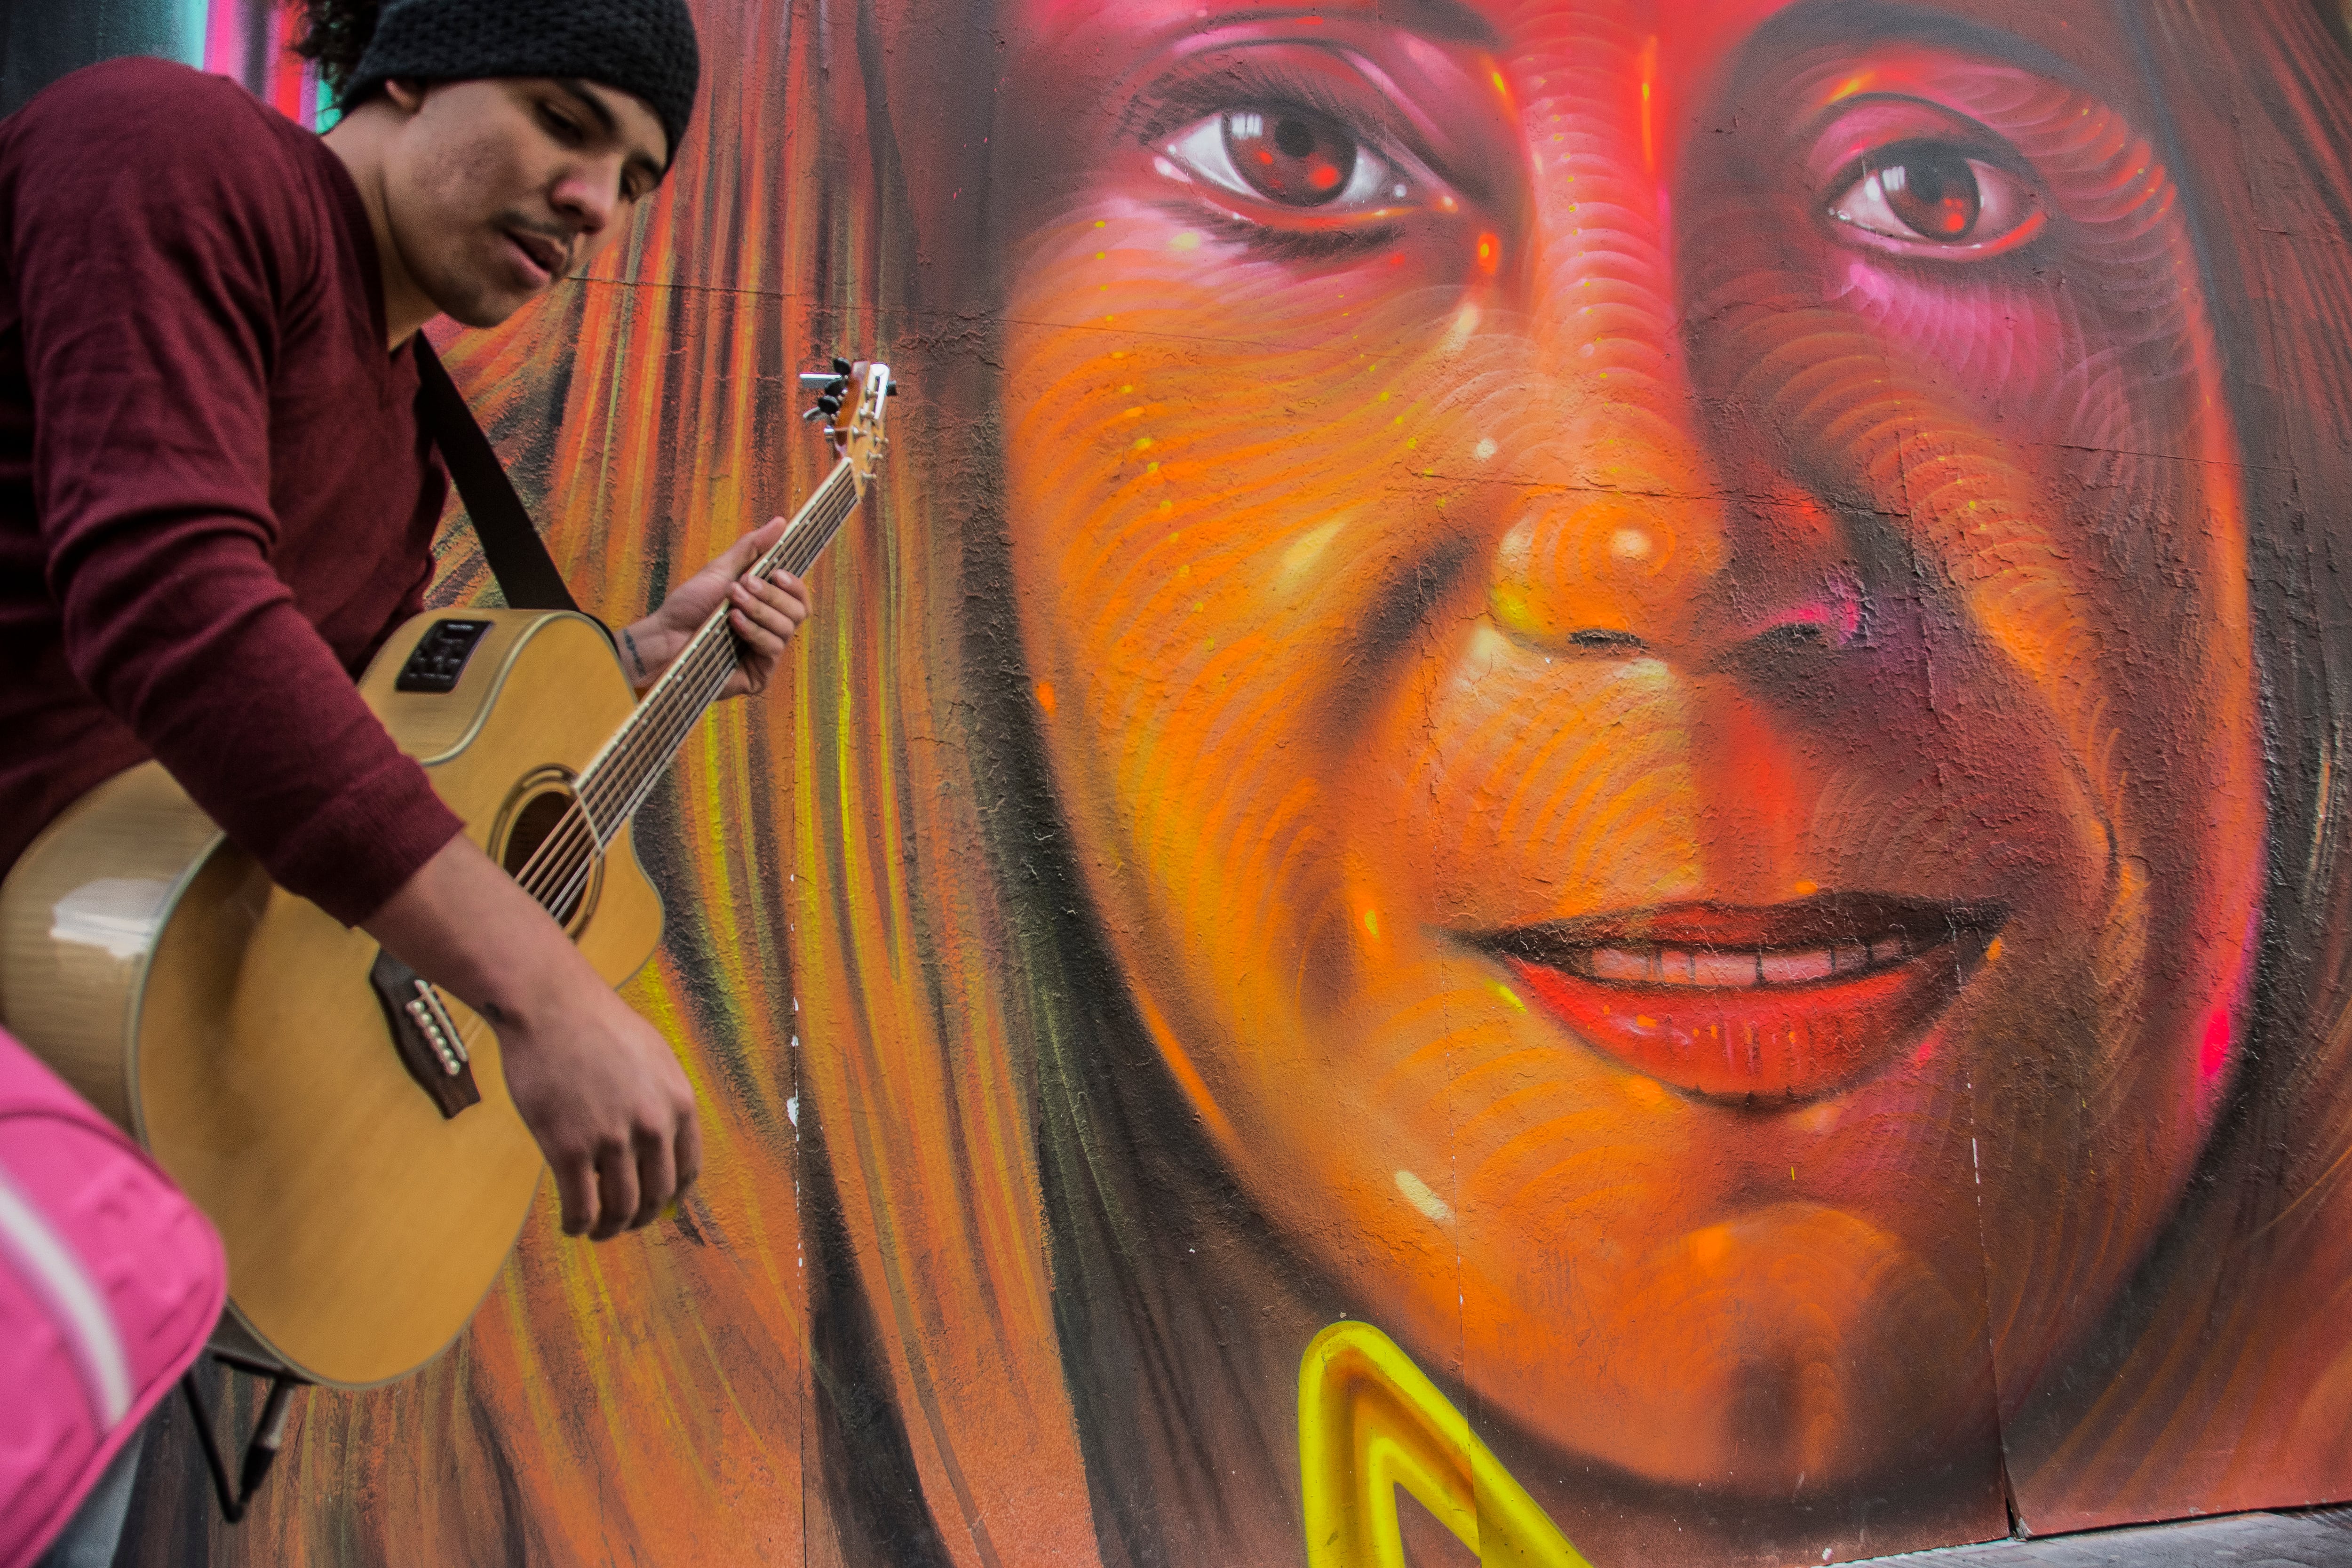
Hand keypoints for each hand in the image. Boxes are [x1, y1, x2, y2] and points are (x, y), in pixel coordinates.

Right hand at [494, 981, 701, 1240]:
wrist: (550, 1007)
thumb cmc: (598, 1027)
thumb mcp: (655, 1059)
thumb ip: (665, 1102)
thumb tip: (665, 1150)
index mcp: (679, 1103)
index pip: (688, 1171)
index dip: (672, 1197)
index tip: (657, 1205)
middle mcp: (652, 1126)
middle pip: (656, 1197)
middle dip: (642, 1219)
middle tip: (624, 1224)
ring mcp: (610, 1139)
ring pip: (620, 1209)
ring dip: (610, 1229)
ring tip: (596, 1231)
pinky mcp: (567, 1148)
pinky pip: (580, 1207)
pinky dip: (578, 1225)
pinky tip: (572, 1226)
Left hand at [616, 517, 810, 698]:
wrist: (663, 637)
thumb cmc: (689, 606)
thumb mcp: (722, 570)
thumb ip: (752, 548)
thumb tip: (781, 522)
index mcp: (768, 608)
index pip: (800, 597)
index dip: (795, 585)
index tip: (776, 573)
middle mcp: (771, 631)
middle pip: (798, 612)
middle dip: (770, 595)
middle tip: (741, 586)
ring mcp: (766, 655)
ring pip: (786, 630)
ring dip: (758, 611)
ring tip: (731, 605)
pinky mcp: (758, 676)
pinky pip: (772, 650)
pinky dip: (753, 632)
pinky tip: (732, 623)